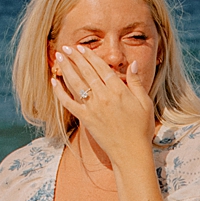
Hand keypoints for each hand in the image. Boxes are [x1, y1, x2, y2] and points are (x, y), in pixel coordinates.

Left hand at [51, 43, 156, 159]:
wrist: (131, 152)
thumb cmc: (141, 128)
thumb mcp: (145, 102)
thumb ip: (136, 82)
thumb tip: (132, 63)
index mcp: (119, 91)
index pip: (101, 68)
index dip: (90, 56)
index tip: (81, 48)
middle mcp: (104, 97)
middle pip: (86, 72)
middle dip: (75, 58)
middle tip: (66, 48)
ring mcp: (93, 108)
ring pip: (76, 84)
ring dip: (66, 69)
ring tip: (59, 57)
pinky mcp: (85, 119)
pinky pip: (69, 103)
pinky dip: (60, 92)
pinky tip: (54, 82)